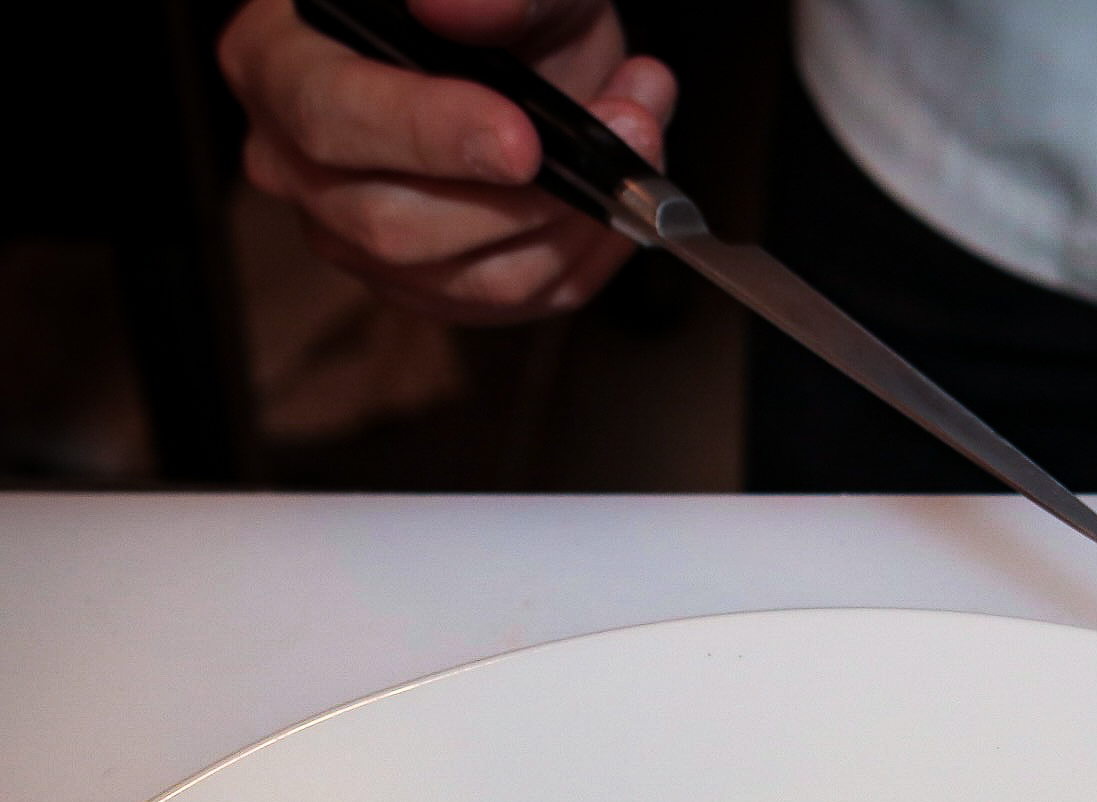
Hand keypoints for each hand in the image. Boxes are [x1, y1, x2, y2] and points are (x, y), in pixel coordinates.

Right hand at [218, 0, 674, 322]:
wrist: (514, 46)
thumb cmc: (492, 10)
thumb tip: (456, 9)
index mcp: (278, 63)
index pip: (333, 118)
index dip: (431, 135)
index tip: (524, 139)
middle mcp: (296, 164)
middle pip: (398, 226)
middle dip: (531, 195)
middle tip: (630, 126)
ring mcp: (355, 239)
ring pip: (474, 279)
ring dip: (581, 221)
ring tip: (641, 137)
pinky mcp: (427, 288)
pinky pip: (520, 301)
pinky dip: (590, 252)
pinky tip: (620, 194)